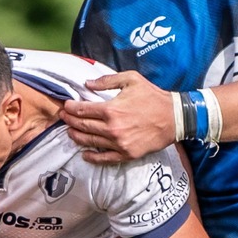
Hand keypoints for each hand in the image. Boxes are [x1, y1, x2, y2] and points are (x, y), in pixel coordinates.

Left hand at [61, 71, 176, 164]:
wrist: (174, 118)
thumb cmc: (153, 96)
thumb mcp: (131, 80)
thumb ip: (107, 80)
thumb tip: (87, 84)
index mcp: (111, 110)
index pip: (82, 110)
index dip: (70, 108)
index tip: (65, 106)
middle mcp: (112, 129)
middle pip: (83, 126)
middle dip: (70, 121)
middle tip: (63, 117)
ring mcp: (119, 143)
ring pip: (90, 142)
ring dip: (77, 137)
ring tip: (69, 132)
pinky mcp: (127, 154)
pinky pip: (105, 158)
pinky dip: (93, 157)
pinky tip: (85, 154)